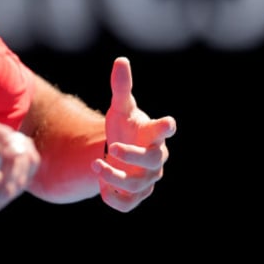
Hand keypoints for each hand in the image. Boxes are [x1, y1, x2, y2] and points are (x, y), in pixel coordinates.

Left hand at [92, 57, 175, 212]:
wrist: (118, 154)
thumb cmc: (124, 128)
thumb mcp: (120, 108)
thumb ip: (121, 87)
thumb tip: (121, 60)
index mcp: (153, 134)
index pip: (165, 130)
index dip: (167, 126)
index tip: (168, 122)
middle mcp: (155, 157)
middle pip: (153, 160)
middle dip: (133, 155)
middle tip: (110, 147)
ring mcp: (147, 178)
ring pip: (138, 183)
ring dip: (115, 176)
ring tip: (95, 165)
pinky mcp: (135, 196)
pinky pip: (127, 203)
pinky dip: (114, 198)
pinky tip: (101, 189)